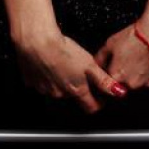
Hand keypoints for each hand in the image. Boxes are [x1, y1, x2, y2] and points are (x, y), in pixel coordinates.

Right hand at [14, 29, 128, 113]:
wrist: (37, 42)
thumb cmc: (62, 50)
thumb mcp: (89, 63)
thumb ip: (103, 80)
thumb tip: (117, 92)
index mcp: (76, 89)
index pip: (91, 107)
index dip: (98, 102)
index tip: (101, 96)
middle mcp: (60, 94)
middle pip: (73, 96)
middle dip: (78, 87)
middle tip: (78, 70)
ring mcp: (45, 90)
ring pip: (57, 89)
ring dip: (61, 80)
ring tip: (62, 63)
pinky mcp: (32, 82)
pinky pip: (41, 82)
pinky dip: (46, 76)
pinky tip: (48, 63)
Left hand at [93, 15, 148, 92]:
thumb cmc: (135, 37)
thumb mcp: (110, 43)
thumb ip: (100, 57)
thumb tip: (96, 62)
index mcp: (117, 76)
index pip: (107, 83)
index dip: (108, 74)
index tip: (110, 67)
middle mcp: (132, 84)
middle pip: (123, 85)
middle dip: (122, 76)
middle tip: (125, 60)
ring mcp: (147, 82)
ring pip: (137, 83)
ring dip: (135, 75)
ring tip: (137, 58)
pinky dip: (148, 71)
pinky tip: (147, 59)